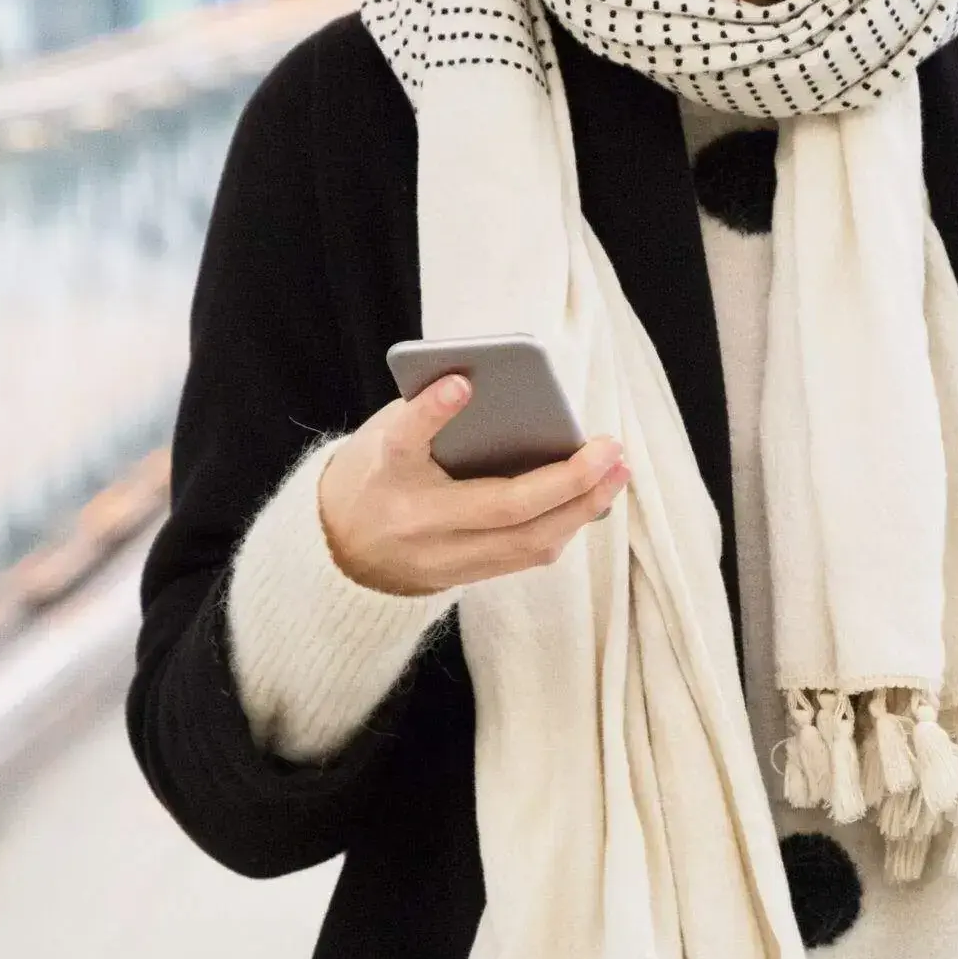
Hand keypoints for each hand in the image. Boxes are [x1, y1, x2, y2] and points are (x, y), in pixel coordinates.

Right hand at [316, 376, 626, 597]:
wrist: (340, 550)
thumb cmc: (379, 472)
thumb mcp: (387, 434)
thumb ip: (431, 413)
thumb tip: (499, 390)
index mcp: (383, 474)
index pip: (403, 441)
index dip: (431, 411)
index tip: (462, 380)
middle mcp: (414, 523)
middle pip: (500, 507)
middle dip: (566, 479)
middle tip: (608, 447)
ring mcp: (441, 559)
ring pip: (528, 542)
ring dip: (582, 507)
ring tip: (617, 471)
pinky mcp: (464, 578)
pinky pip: (529, 556)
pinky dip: (567, 524)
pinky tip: (593, 496)